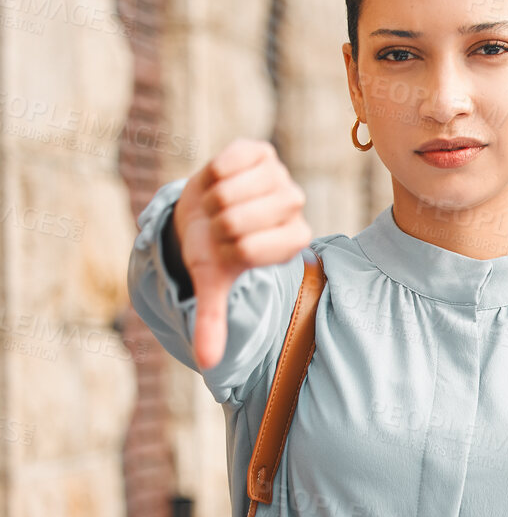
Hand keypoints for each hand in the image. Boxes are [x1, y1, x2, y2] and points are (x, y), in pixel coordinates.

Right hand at [173, 139, 312, 369]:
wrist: (204, 209)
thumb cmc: (213, 248)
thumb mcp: (213, 283)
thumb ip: (214, 320)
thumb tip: (207, 364)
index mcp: (293, 240)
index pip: (256, 248)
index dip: (230, 248)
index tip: (228, 247)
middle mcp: (294, 206)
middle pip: (242, 220)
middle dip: (218, 224)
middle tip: (219, 224)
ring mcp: (280, 176)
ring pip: (233, 190)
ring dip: (214, 198)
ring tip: (218, 204)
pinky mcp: (261, 152)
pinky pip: (229, 160)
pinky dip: (214, 172)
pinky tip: (220, 180)